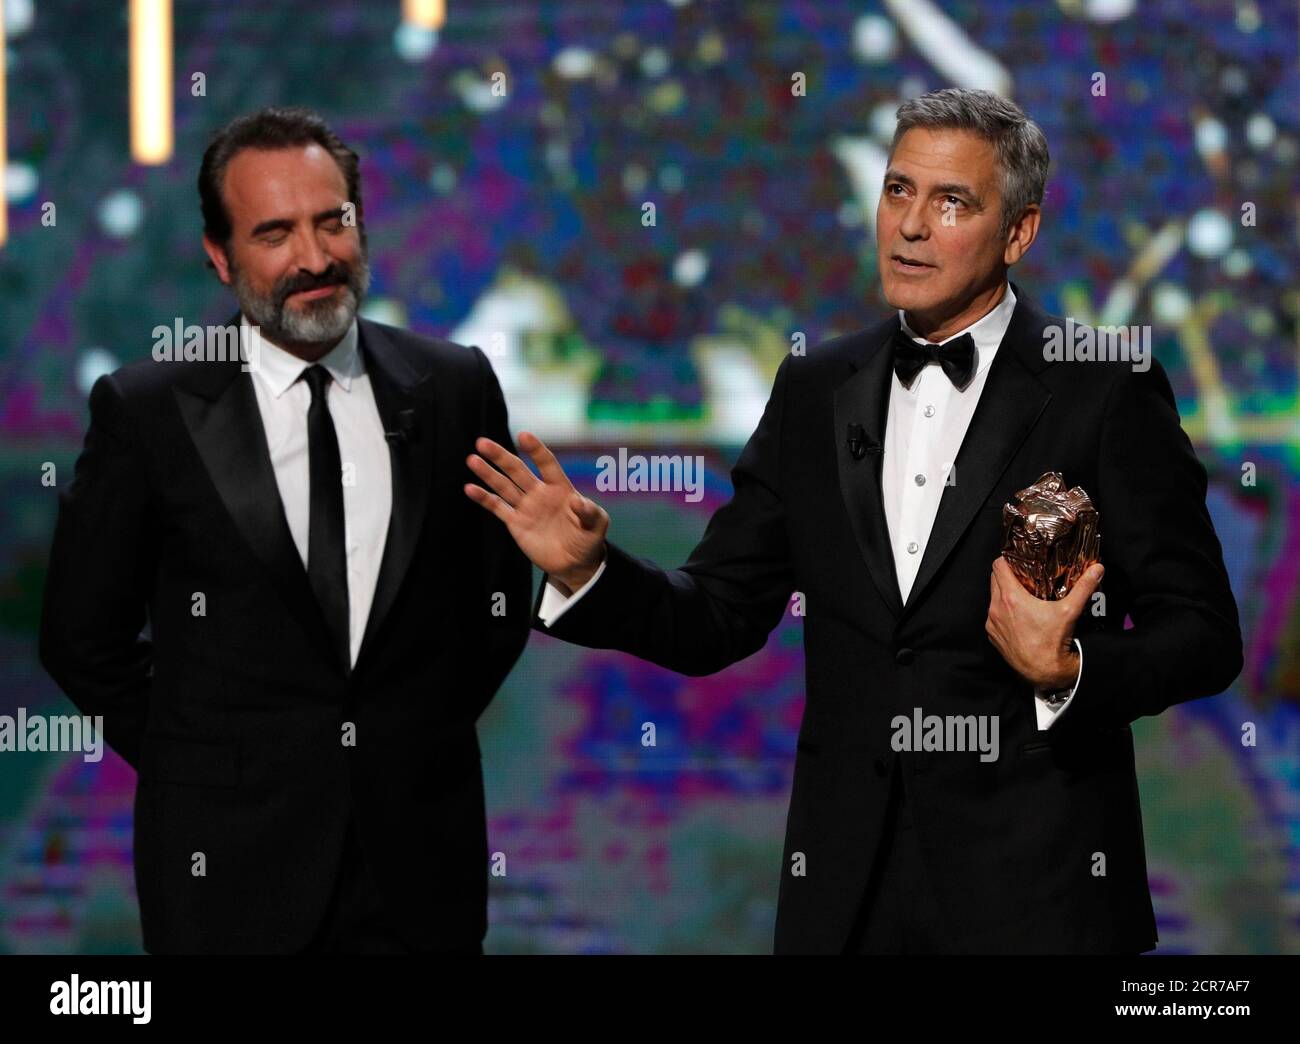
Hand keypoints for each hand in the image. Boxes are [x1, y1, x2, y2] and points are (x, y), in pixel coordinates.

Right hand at [463, 432, 607, 592]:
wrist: (575, 563)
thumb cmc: (589, 539)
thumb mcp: (597, 525)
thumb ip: (590, 512)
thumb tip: (578, 501)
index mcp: (561, 488)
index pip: (547, 464)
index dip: (536, 450)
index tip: (523, 436)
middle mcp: (540, 493)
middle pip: (518, 470)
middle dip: (501, 457)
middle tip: (482, 443)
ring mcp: (526, 507)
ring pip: (504, 486)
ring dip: (488, 473)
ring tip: (472, 459)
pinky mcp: (516, 523)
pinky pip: (498, 507)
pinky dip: (484, 498)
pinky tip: (470, 488)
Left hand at [985, 557, 1103, 689]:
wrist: (1043, 672)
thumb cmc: (1053, 642)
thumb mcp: (1069, 611)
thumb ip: (1083, 587)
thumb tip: (1097, 569)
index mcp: (1010, 598)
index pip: (998, 566)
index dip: (1007, 559)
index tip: (1017, 560)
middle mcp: (996, 609)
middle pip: (994, 580)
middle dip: (1007, 575)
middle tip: (1023, 575)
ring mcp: (992, 623)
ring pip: (993, 598)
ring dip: (1004, 594)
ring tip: (1022, 595)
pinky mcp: (993, 635)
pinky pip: (993, 616)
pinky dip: (1002, 612)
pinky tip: (1018, 615)